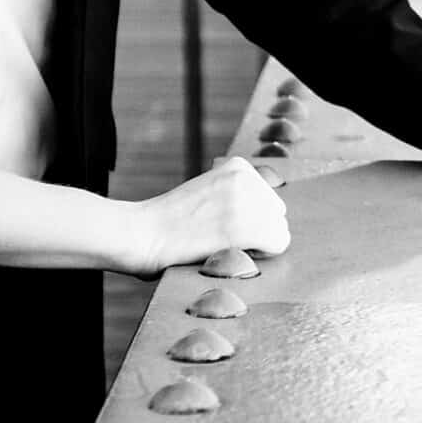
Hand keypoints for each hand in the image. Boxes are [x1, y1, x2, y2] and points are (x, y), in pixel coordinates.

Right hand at [127, 156, 290, 276]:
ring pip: (279, 231)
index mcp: (238, 166)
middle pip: (277, 214)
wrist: (141, 234)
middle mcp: (246, 177)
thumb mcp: (208, 194)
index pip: (269, 200)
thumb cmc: (169, 224)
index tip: (222, 227)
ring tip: (222, 246)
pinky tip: (230, 253)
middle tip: (221, 240)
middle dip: (258, 232)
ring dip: (258, 246)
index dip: (251, 221)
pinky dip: (260, 256)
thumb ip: (236, 198)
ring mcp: (247, 200)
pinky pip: (278, 244)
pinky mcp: (245, 225)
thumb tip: (273, 218)